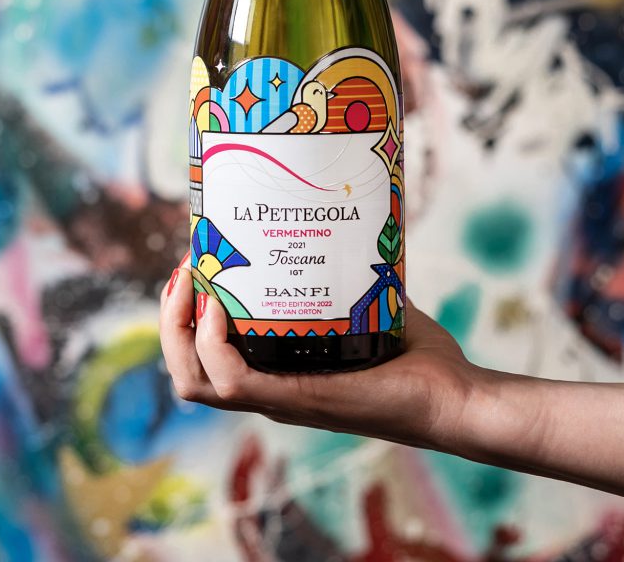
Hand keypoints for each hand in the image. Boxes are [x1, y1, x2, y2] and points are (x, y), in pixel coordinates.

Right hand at [159, 261, 484, 452]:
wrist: (454, 395)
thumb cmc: (416, 357)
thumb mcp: (363, 304)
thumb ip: (345, 275)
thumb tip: (337, 223)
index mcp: (276, 372)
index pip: (204, 358)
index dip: (183, 318)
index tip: (192, 266)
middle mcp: (269, 389)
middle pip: (186, 372)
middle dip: (170, 321)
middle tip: (183, 273)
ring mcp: (280, 399)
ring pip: (195, 381)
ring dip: (179, 330)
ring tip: (190, 283)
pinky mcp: (299, 399)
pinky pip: (231, 382)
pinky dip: (212, 346)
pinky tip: (218, 307)